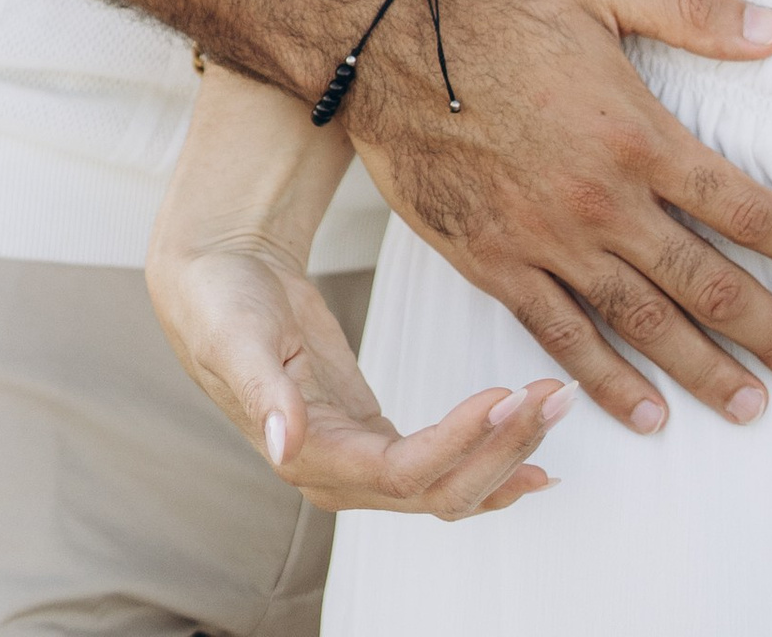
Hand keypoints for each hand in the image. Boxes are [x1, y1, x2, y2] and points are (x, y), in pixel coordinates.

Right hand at [147, 233, 565, 518]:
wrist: (215, 281)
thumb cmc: (221, 303)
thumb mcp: (236, 336)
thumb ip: (263, 391)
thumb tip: (283, 444)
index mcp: (309, 457)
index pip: (403, 473)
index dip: (459, 442)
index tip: (504, 395)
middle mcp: (340, 475)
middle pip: (440, 489)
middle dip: (502, 448)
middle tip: (551, 395)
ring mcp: (361, 462)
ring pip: (451, 484)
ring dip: (509, 451)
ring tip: (556, 406)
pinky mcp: (376, 436)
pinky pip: (445, 467)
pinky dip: (492, 462)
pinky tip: (534, 456)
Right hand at [346, 0, 771, 437]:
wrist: (388, 41)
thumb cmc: (498, 4)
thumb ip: (693, 9)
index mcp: (637, 136)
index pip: (741, 206)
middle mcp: (602, 202)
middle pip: (704, 283)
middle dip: (771, 331)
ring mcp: (548, 242)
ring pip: (642, 325)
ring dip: (702, 370)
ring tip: (753, 405)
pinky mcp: (497, 265)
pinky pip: (562, 339)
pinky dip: (606, 383)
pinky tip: (645, 413)